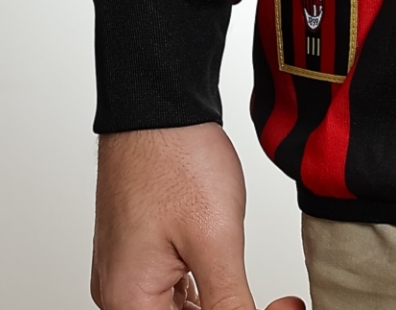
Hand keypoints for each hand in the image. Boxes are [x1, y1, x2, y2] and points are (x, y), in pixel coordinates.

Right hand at [91, 123, 304, 309]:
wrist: (158, 106)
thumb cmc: (176, 161)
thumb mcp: (216, 240)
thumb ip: (229, 301)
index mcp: (129, 302)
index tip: (277, 305)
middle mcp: (118, 294)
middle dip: (226, 309)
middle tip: (275, 299)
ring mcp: (125, 271)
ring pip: (175, 309)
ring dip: (214, 302)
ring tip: (251, 281)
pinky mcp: (137, 251)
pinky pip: (167, 288)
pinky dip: (200, 288)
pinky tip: (223, 271)